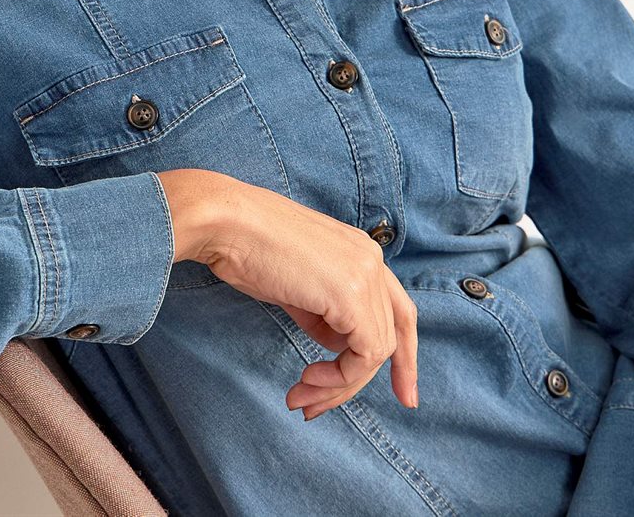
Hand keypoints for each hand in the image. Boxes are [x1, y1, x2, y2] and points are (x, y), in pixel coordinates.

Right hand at [198, 178, 418, 419]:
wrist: (228, 224)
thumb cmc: (249, 248)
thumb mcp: (296, 285)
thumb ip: (323, 312)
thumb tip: (334, 342)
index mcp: (361, 250)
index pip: (399, 310)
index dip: (405, 355)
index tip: (403, 394)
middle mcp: (372, 260)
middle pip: (392, 335)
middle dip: (361, 380)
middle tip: (321, 408)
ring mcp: (366, 275)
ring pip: (376, 351)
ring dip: (338, 385)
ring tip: (301, 397)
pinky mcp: (352, 295)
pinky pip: (364, 354)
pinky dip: (338, 377)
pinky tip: (306, 378)